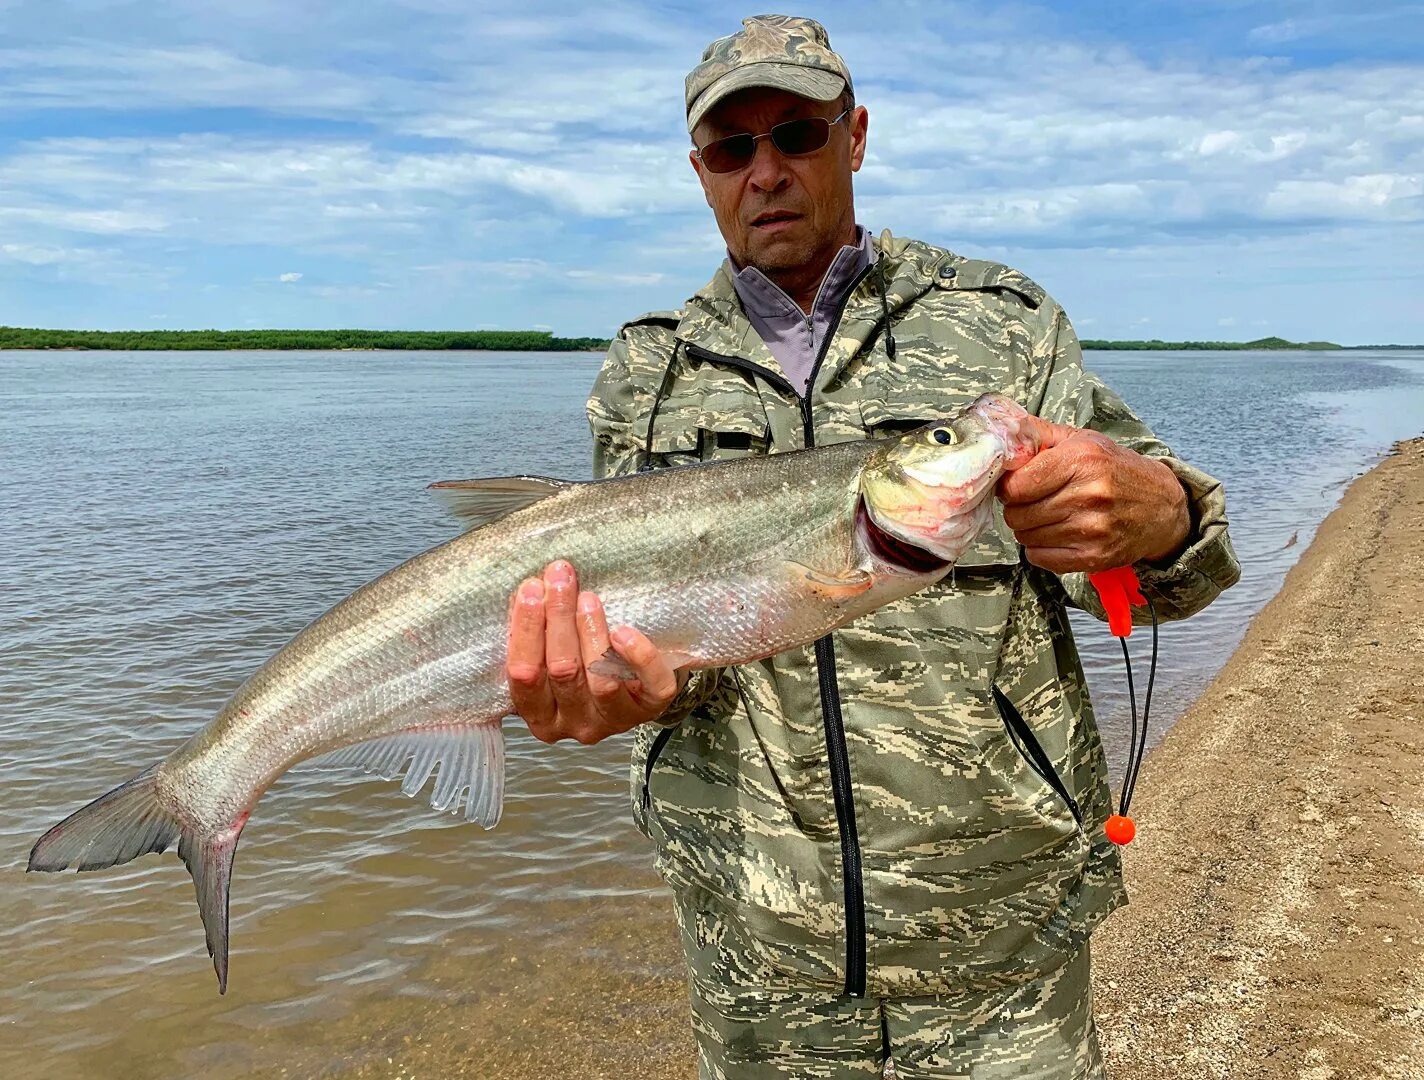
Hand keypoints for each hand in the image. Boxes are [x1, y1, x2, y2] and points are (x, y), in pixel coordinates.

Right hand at [506, 560, 687, 744]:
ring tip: (588, 599)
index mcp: (541, 714)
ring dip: (592, 633)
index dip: (526, 630)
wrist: (637, 682)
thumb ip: (538, 632)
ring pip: (601, 682)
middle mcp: (575, 724)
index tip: (531, 589)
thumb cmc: (583, 660)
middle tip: (560, 579)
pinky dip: (639, 657)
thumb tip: (530, 589)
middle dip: (558, 618)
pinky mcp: (650, 709)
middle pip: (562, 671)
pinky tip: (624, 631)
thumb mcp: (550, 654)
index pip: (524, 676)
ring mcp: (614, 720)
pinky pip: (649, 686)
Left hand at [997, 420, 1189, 574]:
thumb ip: (1039, 433)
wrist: (1162, 506)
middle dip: (1019, 508)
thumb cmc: (1116, 469)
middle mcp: (1088, 495)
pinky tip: (1057, 535)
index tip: (1018, 485)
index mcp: (1081, 460)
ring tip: (1051, 517)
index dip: (1009, 487)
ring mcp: (1093, 529)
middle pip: (1017, 514)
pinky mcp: (1094, 557)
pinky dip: (1041, 549)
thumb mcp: (1083, 440)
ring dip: (1030, 529)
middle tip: (1036, 502)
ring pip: (1025, 537)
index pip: (1015, 486)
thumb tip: (1002, 433)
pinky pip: (1040, 558)